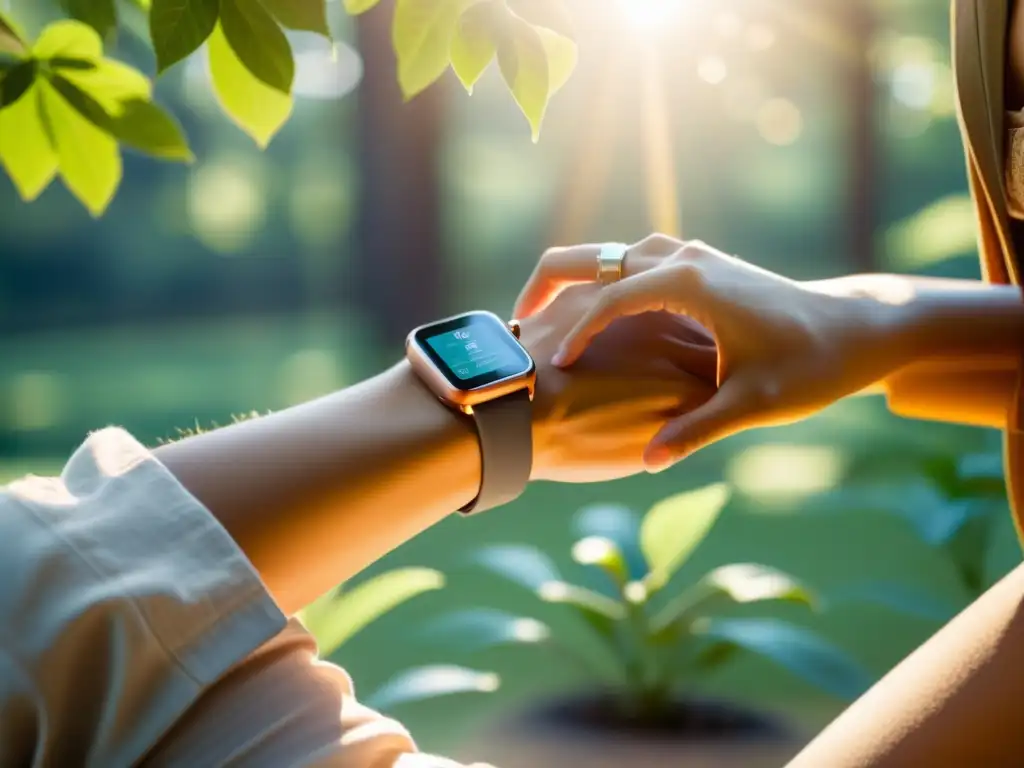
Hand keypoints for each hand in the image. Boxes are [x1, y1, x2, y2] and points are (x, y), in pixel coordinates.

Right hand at [516, 236, 904, 470]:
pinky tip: (594, 315)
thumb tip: (650, 462)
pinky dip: (604, 280)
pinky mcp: (701, 264)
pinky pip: (635, 260)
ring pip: (614, 253)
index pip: (611, 299)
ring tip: (543, 314)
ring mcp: (694, 255)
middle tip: (515, 322)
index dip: (574, 332)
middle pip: (597, 257)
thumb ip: (698, 430)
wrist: (860, 327)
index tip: (549, 367)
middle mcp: (687, 258)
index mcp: (692, 284)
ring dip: (576, 277)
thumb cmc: (814, 364)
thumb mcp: (755, 403)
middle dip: (549, 284)